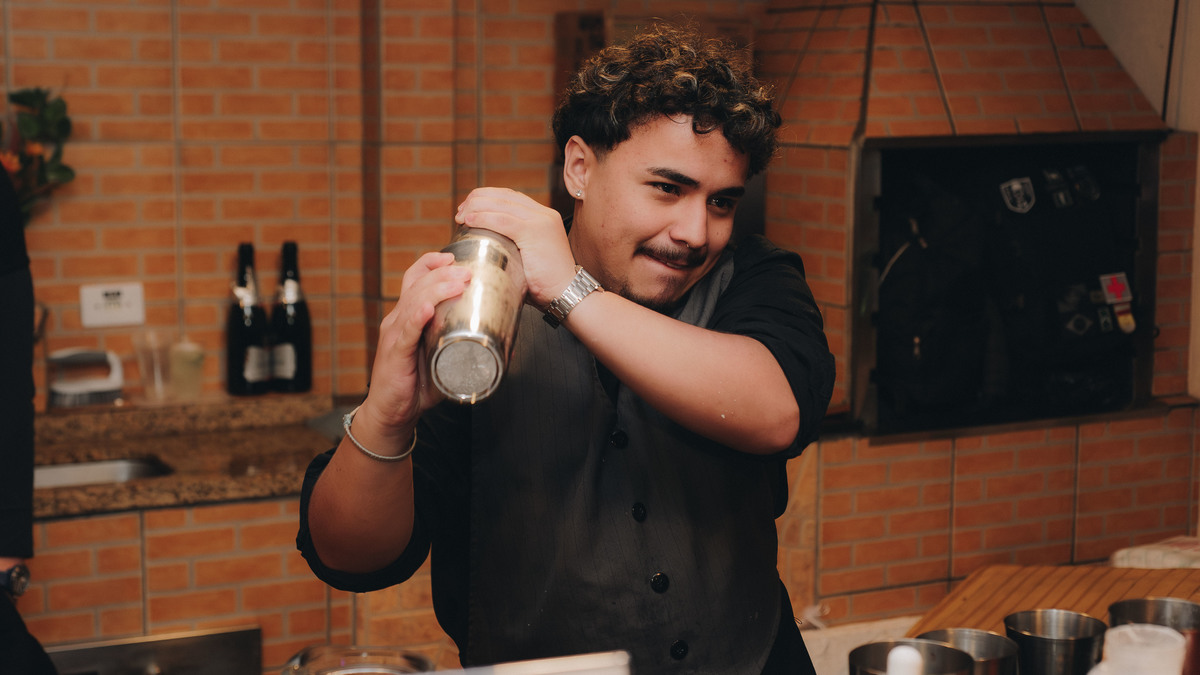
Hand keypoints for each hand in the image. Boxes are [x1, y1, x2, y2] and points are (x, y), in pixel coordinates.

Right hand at [358, 251, 470, 438]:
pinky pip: (406, 331)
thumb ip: (471, 350)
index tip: (456, 258)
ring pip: (413, 301)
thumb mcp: (445, 360)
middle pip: (417, 284)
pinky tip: (427, 309)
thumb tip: (509, 346)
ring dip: (436, 289)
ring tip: (457, 282)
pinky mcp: (394, 353)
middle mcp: (398, 319)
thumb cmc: (418, 385)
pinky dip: (417, 317)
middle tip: (467, 270)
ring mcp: (394, 335)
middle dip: (443, 272)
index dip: (433, 263)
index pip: (415, 278)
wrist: (393, 414)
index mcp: (407, 315)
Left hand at [455, 187, 577, 306]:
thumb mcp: (530, 257)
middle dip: (477, 200)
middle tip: (460, 212)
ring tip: (460, 216)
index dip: (486, 198)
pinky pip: (502, 220)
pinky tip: (469, 220)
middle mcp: (544, 214)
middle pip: (504, 196)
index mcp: (544, 217)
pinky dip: (483, 218)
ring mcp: (541, 221)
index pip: (510, 197)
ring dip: (476, 207)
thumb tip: (486, 248)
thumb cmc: (546, 284)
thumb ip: (514, 246)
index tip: (469, 209)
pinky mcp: (535, 232)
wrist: (567, 294)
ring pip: (501, 205)